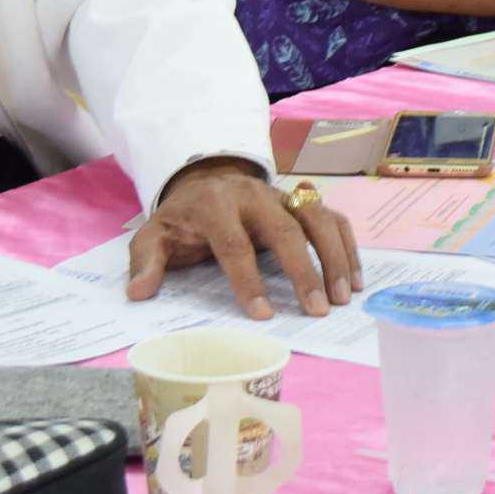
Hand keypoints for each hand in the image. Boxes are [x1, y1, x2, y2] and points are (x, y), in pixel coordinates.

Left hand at [125, 157, 360, 320]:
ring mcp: (283, 196)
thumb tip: (139, 292)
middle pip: (285, 229)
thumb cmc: (182, 219)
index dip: (247, 279)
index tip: (262, 314)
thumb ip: (146, 261)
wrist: (204, 179)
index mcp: (215, 205)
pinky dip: (348, 246)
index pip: (234, 243)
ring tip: (342, 298)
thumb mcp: (154, 235)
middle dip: (303, 270)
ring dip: (335, 258)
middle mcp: (254, 195)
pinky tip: (355, 280)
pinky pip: (332, 218)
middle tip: (316, 310)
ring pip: (317, 219)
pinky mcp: (302, 201)